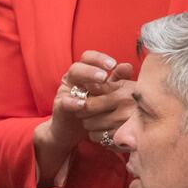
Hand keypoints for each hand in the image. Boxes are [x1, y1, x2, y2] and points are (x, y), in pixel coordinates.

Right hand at [35, 53, 131, 179]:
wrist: (73, 130)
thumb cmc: (93, 110)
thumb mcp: (106, 94)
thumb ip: (116, 80)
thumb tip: (127, 66)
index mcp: (83, 72)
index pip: (89, 57)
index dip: (99, 58)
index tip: (113, 64)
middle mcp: (73, 78)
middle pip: (79, 64)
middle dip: (93, 69)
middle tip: (105, 76)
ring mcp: (65, 91)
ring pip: (71, 77)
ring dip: (85, 78)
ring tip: (99, 85)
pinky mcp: (59, 106)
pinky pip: (64, 101)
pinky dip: (73, 102)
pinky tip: (83, 105)